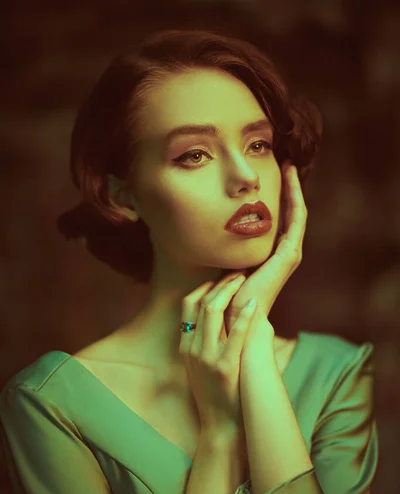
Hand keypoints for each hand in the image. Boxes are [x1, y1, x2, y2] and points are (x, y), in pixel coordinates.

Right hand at [179, 273, 257, 432]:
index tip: (218, 276)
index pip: (187, 306)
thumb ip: (205, 344)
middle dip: (219, 283)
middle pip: (200, 304)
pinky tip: (254, 304)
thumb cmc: (216, 395)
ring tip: (244, 279)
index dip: (203, 287)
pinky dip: (244, 316)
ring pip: (211, 313)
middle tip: (237, 271)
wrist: (220, 426)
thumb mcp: (201, 367)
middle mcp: (192, 349)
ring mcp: (206, 358)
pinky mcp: (224, 368)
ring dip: (229, 291)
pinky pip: (234, 335)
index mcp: (186, 347)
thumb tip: (222, 320)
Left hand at [224, 162, 307, 334]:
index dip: (276, 197)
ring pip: (297, 212)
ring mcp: (288, 254)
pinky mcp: (289, 256)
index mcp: (270, 254)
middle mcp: (283, 253)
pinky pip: (296, 219)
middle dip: (288, 188)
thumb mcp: (224, 260)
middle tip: (286, 163)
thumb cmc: (223, 294)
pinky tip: (290, 180)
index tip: (270, 176)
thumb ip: (223, 244)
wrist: (232, 318)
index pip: (277, 219)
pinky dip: (295, 198)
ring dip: (294, 188)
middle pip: (290, 213)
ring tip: (290, 166)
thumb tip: (201, 224)